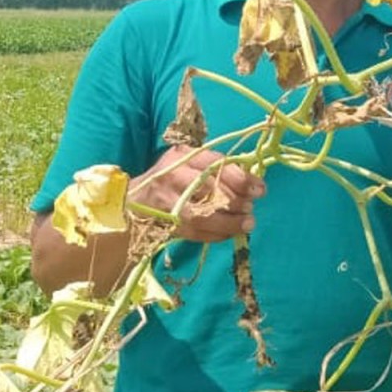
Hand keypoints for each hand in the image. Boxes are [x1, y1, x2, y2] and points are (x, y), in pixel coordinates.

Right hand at [130, 145, 265, 242]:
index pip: (214, 164)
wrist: (132, 200)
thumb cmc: (170, 178)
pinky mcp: (165, 224)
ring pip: (201, 214)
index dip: (239, 178)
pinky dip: (216, 235)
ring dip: (228, 222)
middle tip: (250, 207)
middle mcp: (172, 176)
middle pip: (209, 189)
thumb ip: (217, 168)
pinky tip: (229, 233)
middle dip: (236, 201)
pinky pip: (194, 233)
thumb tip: (251, 184)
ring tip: (246, 223)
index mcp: (182, 156)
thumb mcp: (190, 162)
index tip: (259, 189)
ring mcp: (166, 202)